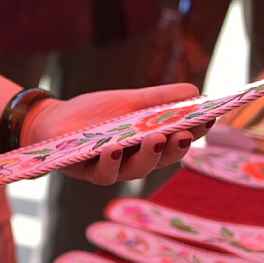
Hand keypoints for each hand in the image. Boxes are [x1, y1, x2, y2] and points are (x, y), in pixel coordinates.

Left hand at [23, 84, 208, 183]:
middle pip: (162, 159)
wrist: (53, 120)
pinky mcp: (88, 171)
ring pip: (136, 170)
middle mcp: (136, 160)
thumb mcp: (128, 101)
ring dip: (148, 155)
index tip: (209, 119)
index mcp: (149, 143)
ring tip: (155, 138)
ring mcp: (113, 169)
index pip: (178, 140)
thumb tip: (195, 90)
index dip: (195, 132)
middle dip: (175, 148)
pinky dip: (110, 161)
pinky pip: (103, 172)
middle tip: (184, 133)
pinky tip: (113, 148)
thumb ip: (159, 98)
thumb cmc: (95, 114)